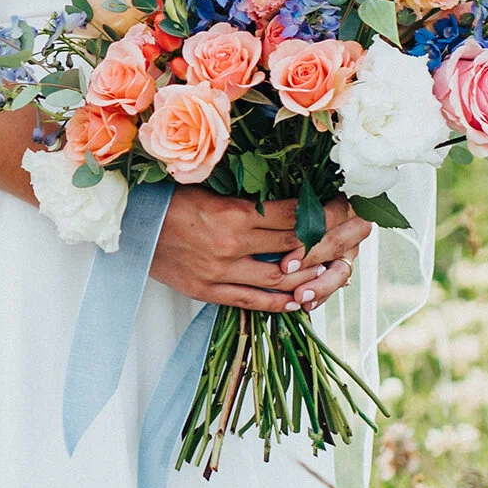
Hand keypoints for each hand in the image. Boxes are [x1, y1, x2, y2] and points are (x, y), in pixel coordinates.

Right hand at [149, 189, 372, 317]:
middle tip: (362, 232)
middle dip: (335, 239)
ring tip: (340, 268)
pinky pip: (252, 302)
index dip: (327, 211)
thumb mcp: (210, 185)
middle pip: (297, 247)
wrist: (125, 222)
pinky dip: (281, 303)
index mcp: (233, 212)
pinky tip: (302, 299)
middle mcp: (230, 245)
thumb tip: (293, 197)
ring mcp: (219, 273)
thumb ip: (249, 196)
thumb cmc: (167, 196)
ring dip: (315, 276)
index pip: (294, 215)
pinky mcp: (206, 291)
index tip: (347, 204)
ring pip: (281, 280)